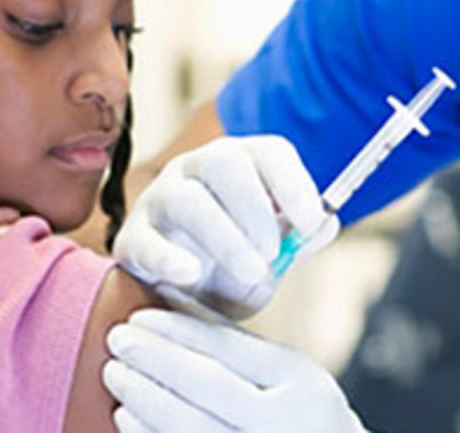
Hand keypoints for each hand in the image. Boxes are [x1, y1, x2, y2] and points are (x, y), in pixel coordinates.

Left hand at [102, 309, 367, 432]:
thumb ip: (235, 343)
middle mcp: (280, 420)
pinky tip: (128, 415)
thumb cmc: (301, 409)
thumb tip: (172, 302)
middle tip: (117, 339)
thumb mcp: (287, 370)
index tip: (139, 316)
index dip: (177, 330)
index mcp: (296, 379)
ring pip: (188, 425)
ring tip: (115, 373)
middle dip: (153, 358)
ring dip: (143, 397)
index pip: (227, 347)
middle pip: (205, 384)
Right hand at [112, 136, 338, 318]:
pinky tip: (192, 275)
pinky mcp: (131, 239)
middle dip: (255, 208)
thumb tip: (327, 222)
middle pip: (224, 162)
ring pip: (187, 199)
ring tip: (249, 272)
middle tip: (273, 252)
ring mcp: (159, 200)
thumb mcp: (272, 258)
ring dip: (224, 237)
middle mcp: (196, 170)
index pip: (269, 152)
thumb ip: (298, 240)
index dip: (293, 183)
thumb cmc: (231, 270)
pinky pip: (146, 240)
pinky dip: (169, 257)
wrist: (180, 308)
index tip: (311, 220)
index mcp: (240, 165)